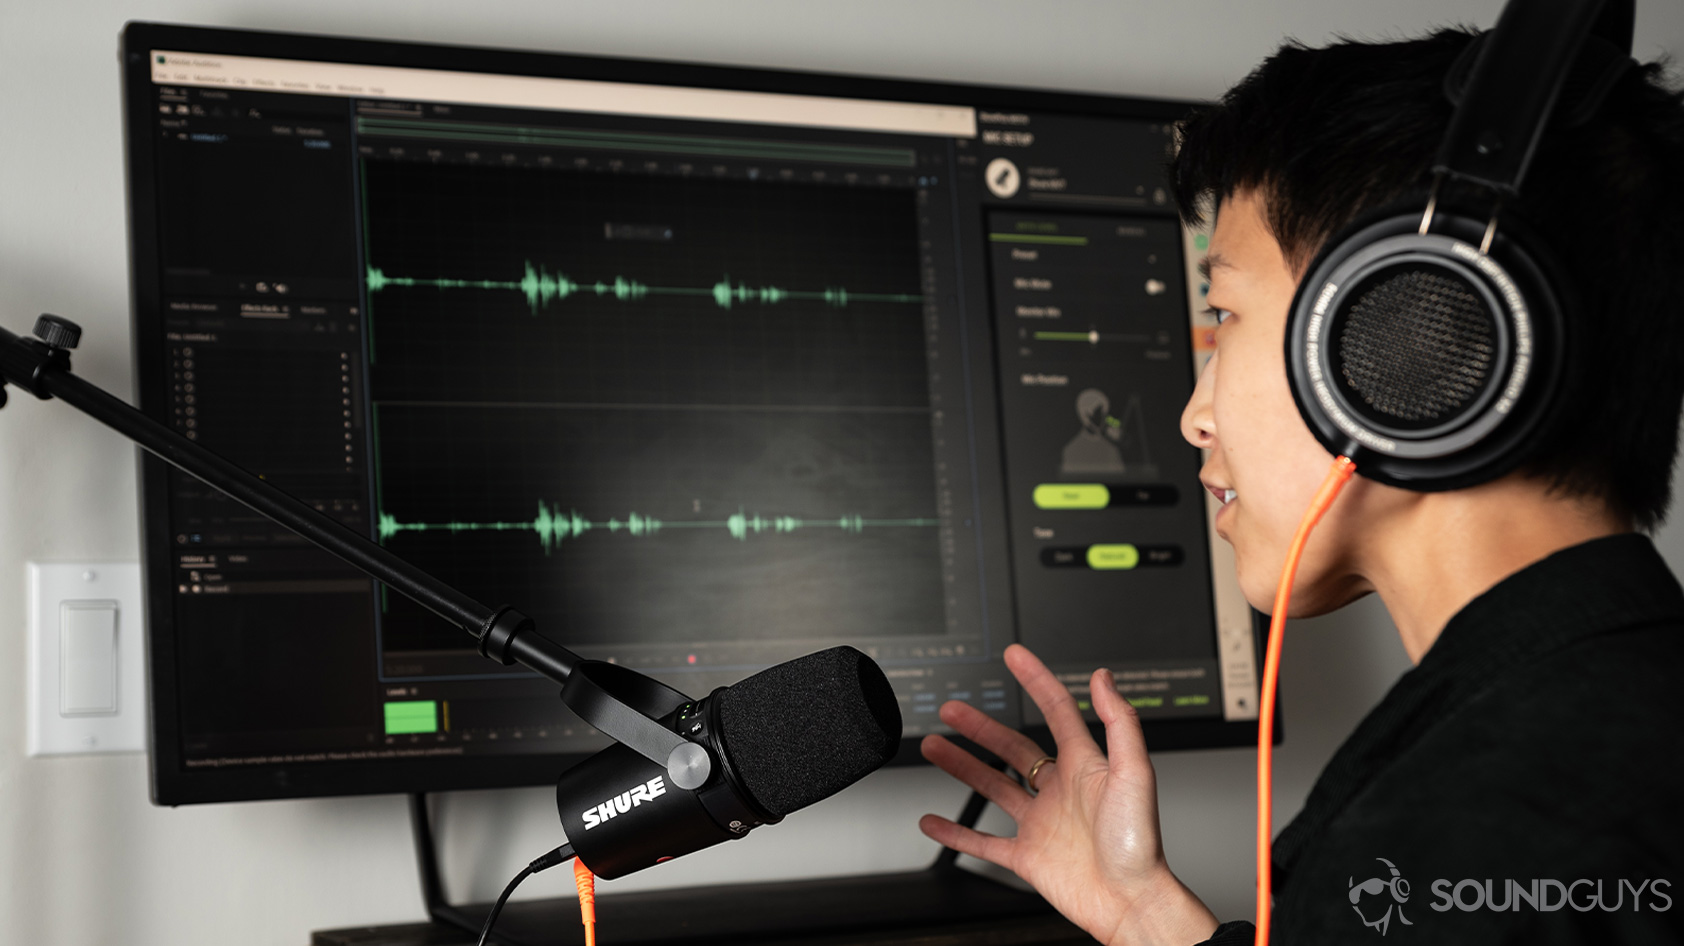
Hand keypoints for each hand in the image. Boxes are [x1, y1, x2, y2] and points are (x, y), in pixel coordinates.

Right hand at [918, 644, 1218, 945]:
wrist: (1131, 903)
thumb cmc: (1140, 844)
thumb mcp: (1134, 773)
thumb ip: (1120, 722)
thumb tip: (1104, 678)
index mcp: (1084, 766)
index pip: (1056, 711)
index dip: (1035, 680)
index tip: (1015, 656)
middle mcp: (1060, 791)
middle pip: (1012, 747)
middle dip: (980, 726)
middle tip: (952, 708)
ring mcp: (1041, 823)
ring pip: (993, 787)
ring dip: (962, 767)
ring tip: (934, 748)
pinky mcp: (1028, 856)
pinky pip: (983, 842)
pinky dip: (955, 833)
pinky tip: (933, 821)